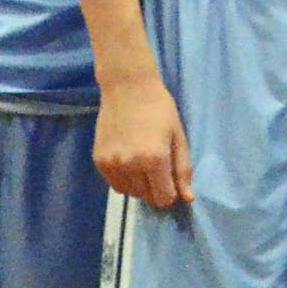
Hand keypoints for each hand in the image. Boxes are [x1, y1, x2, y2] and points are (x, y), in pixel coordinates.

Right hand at [94, 78, 196, 207]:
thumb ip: (182, 170)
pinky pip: (114, 184)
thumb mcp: (178, 138)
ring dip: (139, 186)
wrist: (127, 88)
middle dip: (156, 188)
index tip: (172, 181)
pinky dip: (124, 180)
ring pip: (129, 192)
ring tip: (143, 163)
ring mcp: (112, 163)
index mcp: (154, 159)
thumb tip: (187, 199)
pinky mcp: (99, 160)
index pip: (163, 198)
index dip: (171, 193)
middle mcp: (130, 165)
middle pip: (146, 196)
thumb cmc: (160, 110)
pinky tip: (130, 162)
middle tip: (159, 168)